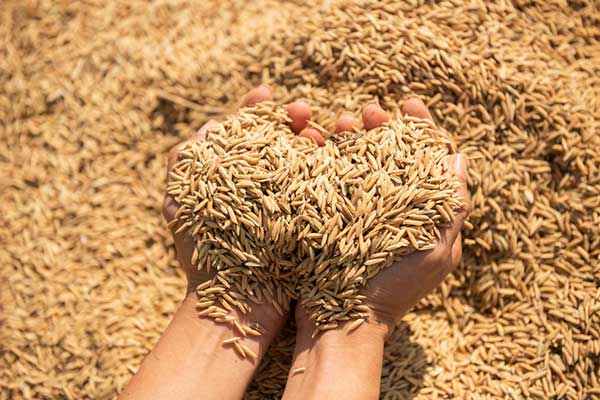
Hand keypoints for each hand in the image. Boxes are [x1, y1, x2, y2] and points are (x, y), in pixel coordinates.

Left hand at [161, 85, 321, 337]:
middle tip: (303, 112)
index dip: (257, 109)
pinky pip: (326, 184)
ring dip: (316, 138)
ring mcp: (290, 203)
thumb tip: (210, 125)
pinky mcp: (311, 219)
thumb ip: (184, 160)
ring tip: (321, 135)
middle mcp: (265, 186)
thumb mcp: (179, 200)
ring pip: (309, 158)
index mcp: (235, 177)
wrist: (234, 300)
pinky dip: (332, 166)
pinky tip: (336, 154)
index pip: (249, 132)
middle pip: (283, 141)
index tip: (267, 95)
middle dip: (293, 120)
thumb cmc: (202, 252)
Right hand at [284, 98, 470, 399]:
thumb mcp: (435, 253)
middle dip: (381, 127)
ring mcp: (361, 212)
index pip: (427, 160)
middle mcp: (393, 208)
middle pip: (390, 155)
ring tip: (339, 122)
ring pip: (358, 162)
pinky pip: (331, 178)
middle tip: (367, 112)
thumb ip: (452, 207)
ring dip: (351, 137)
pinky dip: (326, 157)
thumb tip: (459, 158)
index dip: (421, 128)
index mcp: (424, 214)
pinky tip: (315, 142)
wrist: (342, 322)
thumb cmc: (392, 293)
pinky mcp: (332, 216)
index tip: (408, 103)